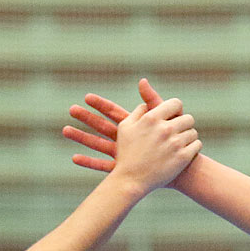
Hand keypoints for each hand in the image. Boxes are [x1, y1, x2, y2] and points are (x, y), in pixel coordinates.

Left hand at [65, 80, 187, 182]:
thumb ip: (152, 101)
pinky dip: (89, 162)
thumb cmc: (179, 140)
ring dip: (82, 137)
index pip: (115, 112)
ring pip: (99, 145)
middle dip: (87, 117)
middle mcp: (127, 140)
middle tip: (71, 109)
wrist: (184, 169)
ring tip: (64, 130)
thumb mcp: (168, 119)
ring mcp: (124, 154)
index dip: (102, 104)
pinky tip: (74, 158)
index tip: (87, 96)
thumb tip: (142, 80)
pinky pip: (104, 166)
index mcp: (136, 127)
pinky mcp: (125, 168)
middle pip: (103, 126)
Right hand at [106, 97, 200, 195]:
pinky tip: (184, 151)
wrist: (131, 180)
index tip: (173, 116)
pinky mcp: (183, 157)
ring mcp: (175, 143)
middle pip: (188, 118)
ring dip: (187, 137)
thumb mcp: (125, 128)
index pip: (176, 103)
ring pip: (193, 132)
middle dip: (183, 124)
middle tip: (176, 132)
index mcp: (151, 119)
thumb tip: (148, 104)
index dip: (176, 109)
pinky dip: (192, 147)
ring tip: (178, 144)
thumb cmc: (126, 153)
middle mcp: (165, 129)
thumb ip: (138, 112)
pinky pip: (197, 144)